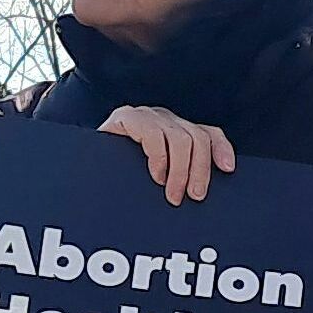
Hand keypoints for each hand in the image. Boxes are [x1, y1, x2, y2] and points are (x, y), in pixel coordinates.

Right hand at [99, 105, 236, 204]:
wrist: (84, 160)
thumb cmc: (123, 170)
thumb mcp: (159, 172)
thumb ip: (179, 172)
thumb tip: (201, 191)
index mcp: (177, 130)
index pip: (209, 133)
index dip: (221, 149)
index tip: (229, 169)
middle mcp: (166, 119)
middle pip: (198, 139)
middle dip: (200, 170)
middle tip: (194, 196)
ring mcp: (147, 116)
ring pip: (181, 139)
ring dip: (181, 171)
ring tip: (174, 193)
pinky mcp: (127, 117)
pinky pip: (154, 135)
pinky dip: (159, 159)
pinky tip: (156, 176)